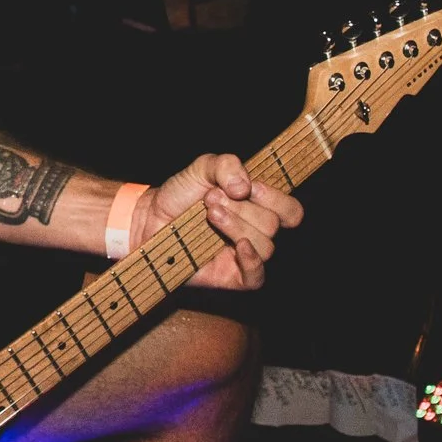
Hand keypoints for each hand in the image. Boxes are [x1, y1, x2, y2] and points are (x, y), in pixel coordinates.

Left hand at [138, 153, 301, 290]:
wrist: (151, 218)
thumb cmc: (180, 194)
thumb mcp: (201, 168)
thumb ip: (224, 164)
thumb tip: (245, 187)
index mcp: (258, 206)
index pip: (290, 209)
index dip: (275, 197)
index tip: (248, 187)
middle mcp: (256, 231)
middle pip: (273, 224)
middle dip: (242, 208)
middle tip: (211, 199)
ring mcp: (246, 255)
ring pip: (265, 245)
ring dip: (237, 225)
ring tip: (209, 213)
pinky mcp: (233, 276)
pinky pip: (256, 276)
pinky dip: (252, 260)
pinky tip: (238, 246)